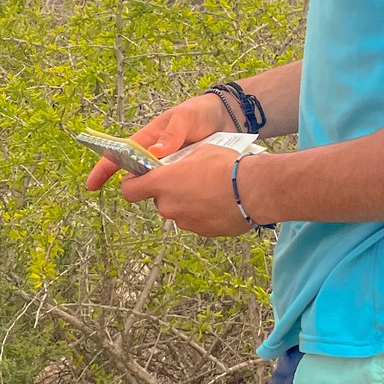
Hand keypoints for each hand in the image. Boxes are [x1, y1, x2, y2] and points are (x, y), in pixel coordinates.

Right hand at [83, 91, 234, 191]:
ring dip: (161, 192)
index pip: (121, 154)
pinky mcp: (185, 174)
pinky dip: (178, 193)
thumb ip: (172, 134)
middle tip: (149, 196)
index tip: (92, 185)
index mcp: (148, 139)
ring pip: (156, 184)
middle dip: (137, 188)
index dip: (104, 169)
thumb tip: (155, 152)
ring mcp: (170, 166)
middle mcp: (155, 154)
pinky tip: (188, 201)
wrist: (228, 117)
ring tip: (176, 198)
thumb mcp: (186, 118)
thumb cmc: (200, 112)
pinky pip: (175, 187)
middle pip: (137, 176)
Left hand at [116, 139, 252, 236]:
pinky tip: (220, 202)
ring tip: (210, 190)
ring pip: (178, 211)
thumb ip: (180, 161)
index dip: (132, 184)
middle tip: (189, 179)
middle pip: (159, 200)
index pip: (130, 190)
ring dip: (188, 202)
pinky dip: (203, 213)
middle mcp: (168, 205)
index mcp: (162, 183)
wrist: (254, 190)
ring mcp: (185, 221)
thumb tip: (177, 165)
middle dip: (170, 191)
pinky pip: (196, 220)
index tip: (139, 179)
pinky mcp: (202, 232)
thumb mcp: (199, 151)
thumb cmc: (226, 166)